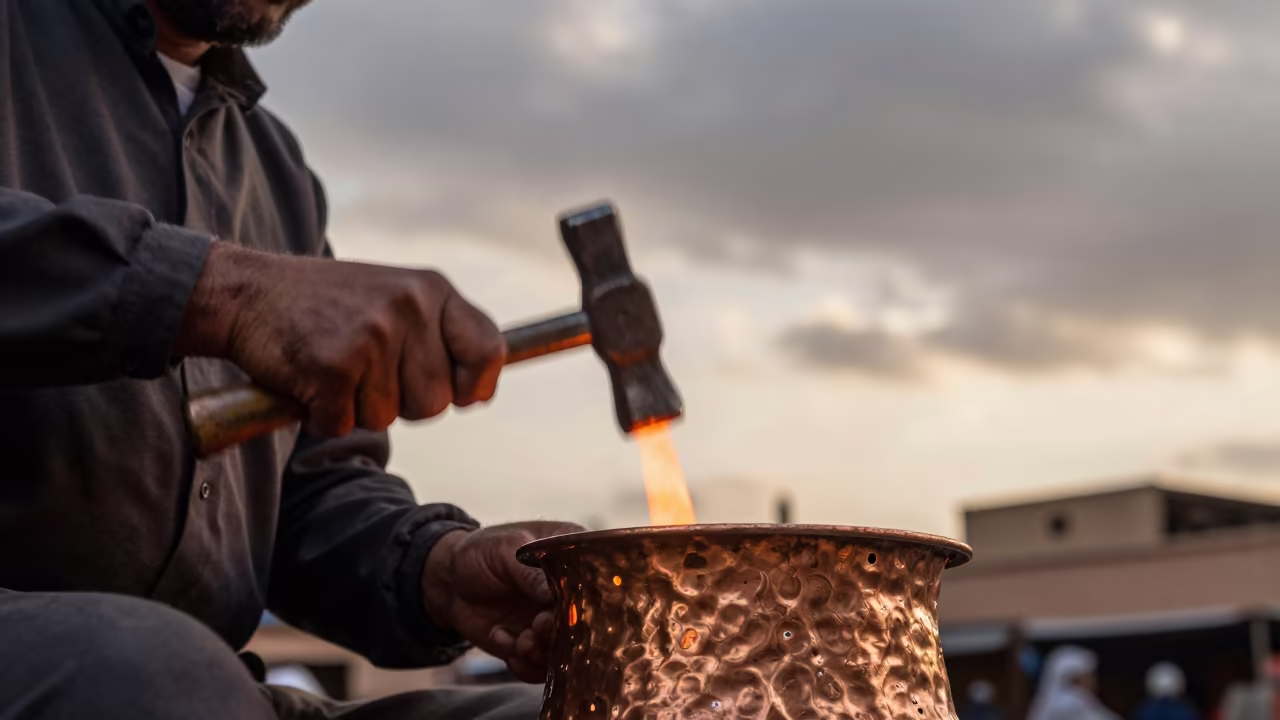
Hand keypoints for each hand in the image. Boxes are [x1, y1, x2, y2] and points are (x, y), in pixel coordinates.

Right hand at [174, 242, 505, 435]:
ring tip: (336, 368)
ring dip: (357, 408)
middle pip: (436, 402)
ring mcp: (371, 335)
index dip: (476, 385)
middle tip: (367, 373)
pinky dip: (322, 415)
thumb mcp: (397, 297)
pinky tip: (310, 380)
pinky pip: (342, 423)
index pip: (488, 351)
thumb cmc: (328, 304)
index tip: (461, 394)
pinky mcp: (332, 365)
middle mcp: (408, 307)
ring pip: (387, 418)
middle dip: (402, 403)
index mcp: (431, 289)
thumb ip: (440, 335)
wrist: (249, 292)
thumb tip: (482, 391)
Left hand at [422, 521, 583, 682]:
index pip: (591, 585)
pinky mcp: (532, 644)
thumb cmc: (481, 551)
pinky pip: (538, 668)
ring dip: (543, 653)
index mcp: (572, 561)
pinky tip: (508, 650)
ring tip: (520, 644)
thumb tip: (555, 598)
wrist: (448, 579)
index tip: (558, 611)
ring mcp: (550, 622)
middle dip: (558, 633)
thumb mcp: (506, 549)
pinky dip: (526, 666)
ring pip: (563, 651)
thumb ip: (530, 573)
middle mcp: (567, 595)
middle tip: (535, 629)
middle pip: (581, 623)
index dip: (579, 603)